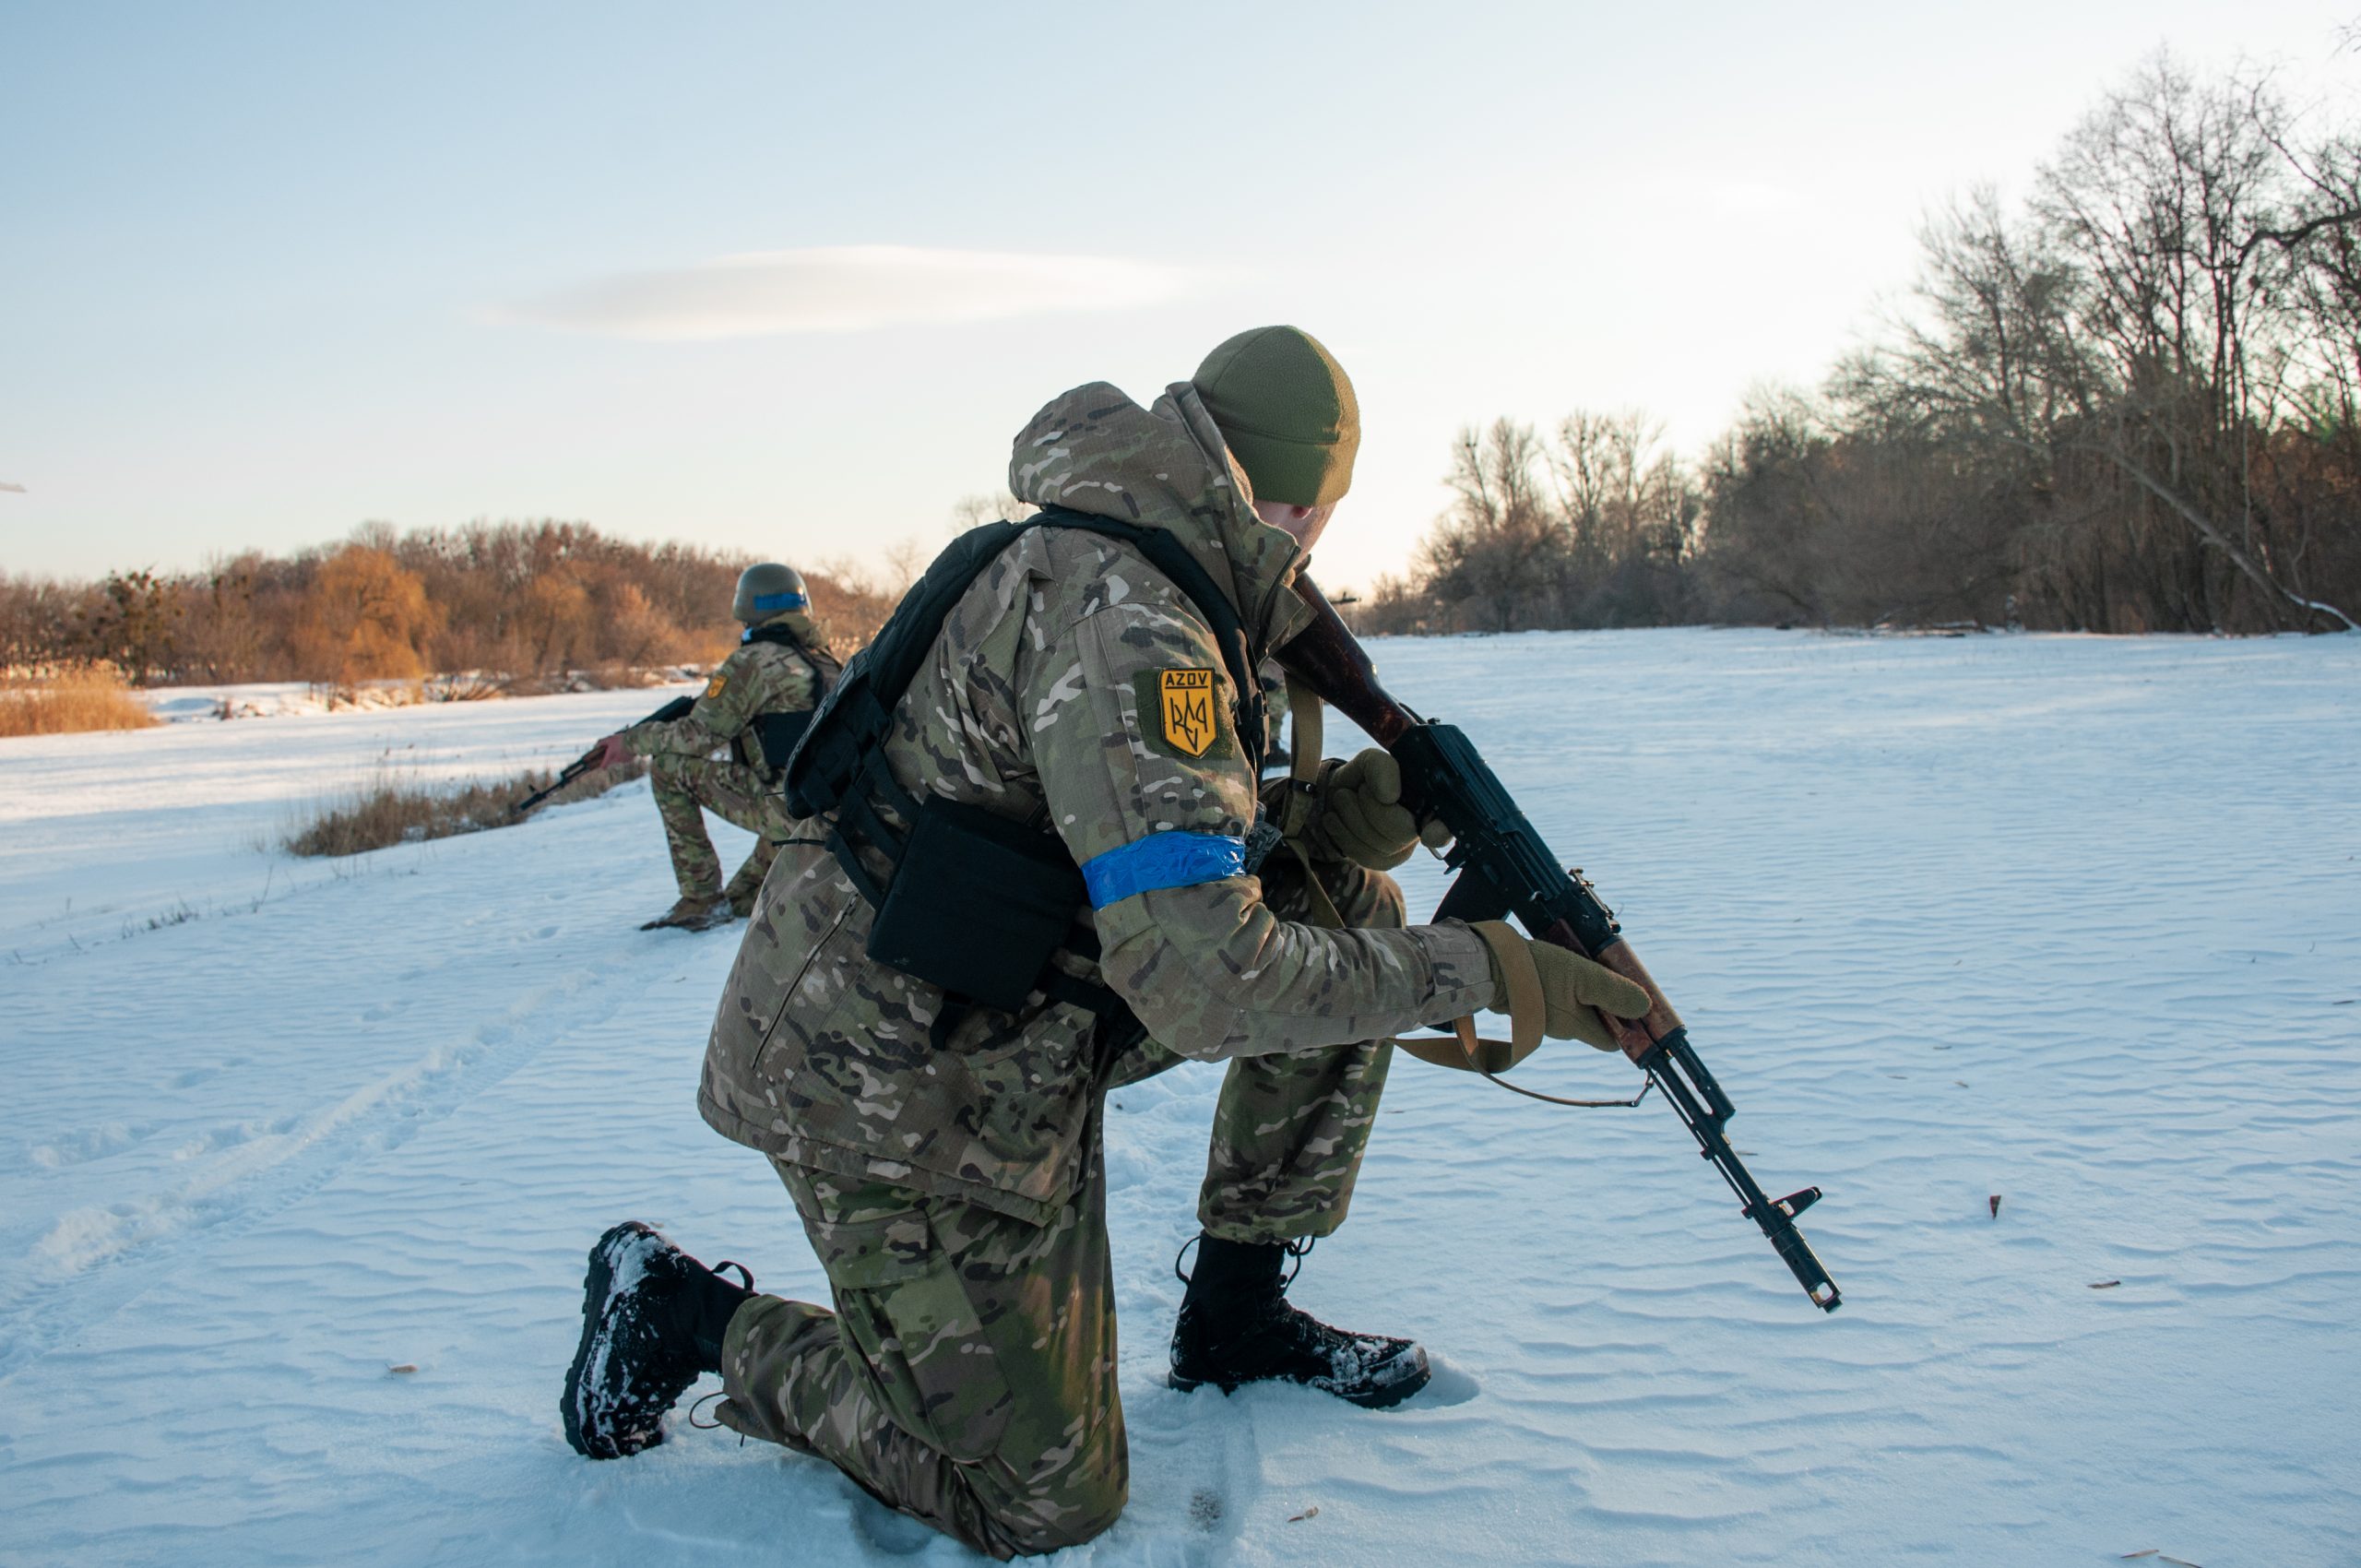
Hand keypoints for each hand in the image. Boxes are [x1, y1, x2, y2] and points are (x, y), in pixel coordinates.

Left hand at [586, 733, 632, 770]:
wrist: (634, 742)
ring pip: (619, 759)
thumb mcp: (609, 739)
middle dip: (612, 755)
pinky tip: (627, 748)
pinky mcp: (630, 760)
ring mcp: (624, 761)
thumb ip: (602, 742)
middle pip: (612, 760)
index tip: (601, 765)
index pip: (603, 766)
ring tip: (622, 746)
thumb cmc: (620, 740)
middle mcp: (616, 760)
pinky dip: (626, 754)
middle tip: (614, 747)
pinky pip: (626, 758)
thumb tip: (596, 746)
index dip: (602, 765)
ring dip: (619, 755)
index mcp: (610, 756)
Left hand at [1312, 748, 1451, 869]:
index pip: (1451, 820)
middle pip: (1403, 831)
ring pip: (1380, 846)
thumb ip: (1382, 767)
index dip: (1443, 830)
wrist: (1338, 795)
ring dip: (1351, 817)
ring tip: (1342, 798)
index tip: (1428, 834)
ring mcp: (1404, 848)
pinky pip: (1364, 857)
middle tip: (1358, 790)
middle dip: (1372, 808)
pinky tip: (1334, 818)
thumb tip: (1389, 796)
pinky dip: (1342, 834)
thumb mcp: (1372, 760)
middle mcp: (1424, 826)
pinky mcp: (1383, 861)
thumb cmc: (1365, 777)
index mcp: (1431, 799)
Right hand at [1473, 920, 1651, 1052]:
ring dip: (1584, 993)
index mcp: (1578, 1027)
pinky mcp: (1531, 1003)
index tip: (1636, 1007)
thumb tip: (1645, 1008)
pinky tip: (1562, 969)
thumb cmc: (1537, 973)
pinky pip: (1556, 1000)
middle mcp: (1562, 1029)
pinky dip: (1565, 988)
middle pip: (1596, 1024)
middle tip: (1611, 977)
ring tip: (1586, 967)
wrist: (1489, 967)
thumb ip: (1614, 993)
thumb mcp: (1584, 977)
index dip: (1627, 1028)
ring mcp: (1544, 1018)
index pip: (1613, 1041)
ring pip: (1575, 1010)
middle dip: (1605, 1005)